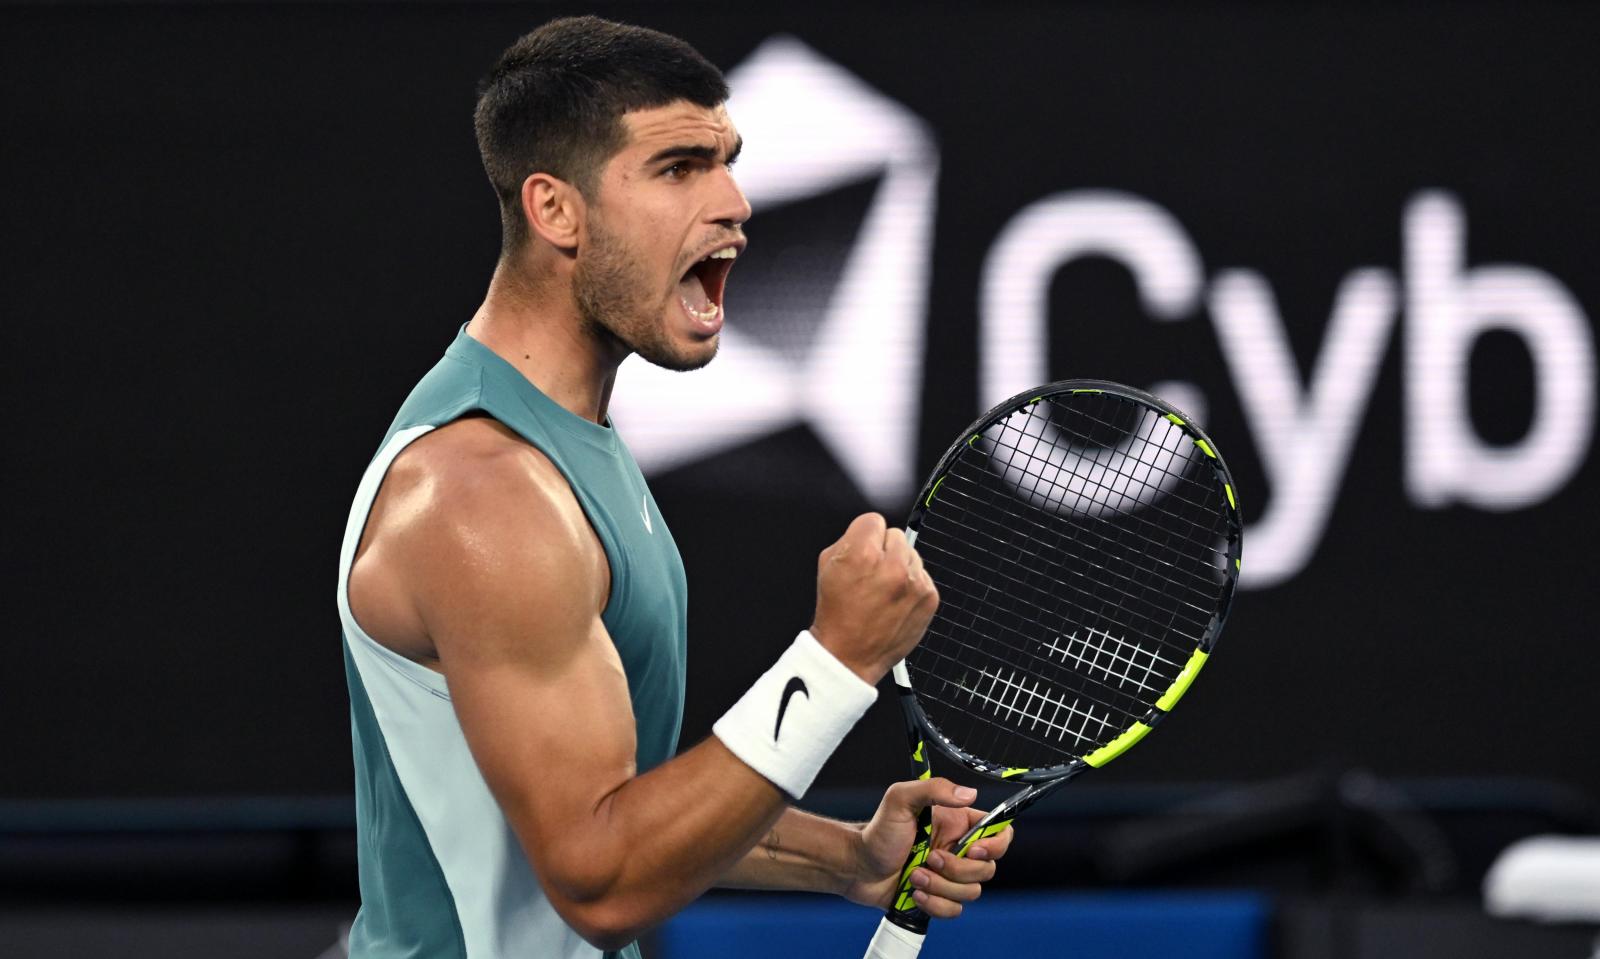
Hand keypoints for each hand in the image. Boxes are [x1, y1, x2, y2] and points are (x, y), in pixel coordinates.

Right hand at [810, 513, 939, 683]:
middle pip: (895, 535)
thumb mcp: (827, 565)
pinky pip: (922, 575)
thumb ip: (849, 539)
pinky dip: (911, 585)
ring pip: (911, 554)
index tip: (861, 551)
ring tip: (882, 590)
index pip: (873, 520)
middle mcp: (892, 566)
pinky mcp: (929, 597)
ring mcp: (914, 583)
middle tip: (871, 574)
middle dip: (883, 550)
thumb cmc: (837, 613)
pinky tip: (894, 601)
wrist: (849, 655)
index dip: (864, 535)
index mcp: (862, 554)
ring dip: (899, 566)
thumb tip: (869, 531)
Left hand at [843, 778, 1013, 918]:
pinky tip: (914, 892)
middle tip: (930, 858)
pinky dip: (935, 903)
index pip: (999, 833)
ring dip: (941, 886)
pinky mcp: (939, 897)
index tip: (972, 849)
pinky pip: (955, 910)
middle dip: (958, 869)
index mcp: (957, 824)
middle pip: (987, 868)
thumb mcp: (900, 799)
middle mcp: (958, 850)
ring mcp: (949, 876)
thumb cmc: (876, 831)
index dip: (995, 845)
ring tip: (914, 875)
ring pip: (971, 892)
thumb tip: (970, 793)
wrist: (856, 867)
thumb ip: (934, 789)